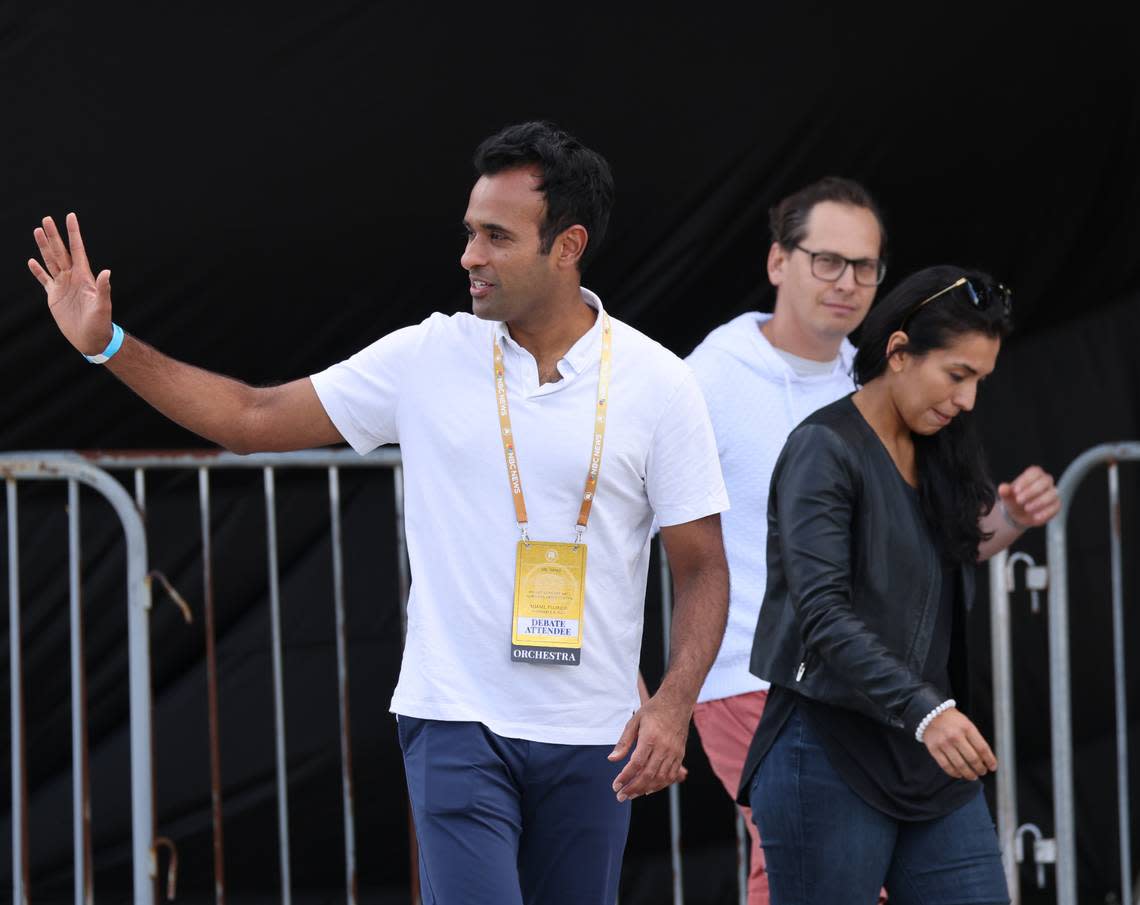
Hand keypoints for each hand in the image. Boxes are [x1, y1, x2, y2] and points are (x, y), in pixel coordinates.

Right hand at [28, 213, 114, 356]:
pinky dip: (37, 271)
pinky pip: (44, 279)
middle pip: (60, 251)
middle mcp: (72, 277)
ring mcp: (62, 285)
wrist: (91, 339)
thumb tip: (107, 272)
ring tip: (37, 231)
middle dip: (53, 235)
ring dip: (43, 247)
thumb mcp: (103, 305)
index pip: (77, 250)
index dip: (74, 233)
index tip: (71, 216)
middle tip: (46, 218)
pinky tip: (31, 261)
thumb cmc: (100, 323)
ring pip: (50, 261)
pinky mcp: (54, 296)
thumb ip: (103, 288)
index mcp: (84, 276)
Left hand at [607, 691, 690, 800]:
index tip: (616, 785)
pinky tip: (649, 789)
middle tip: (621, 796)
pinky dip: (660, 785)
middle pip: (648, 775)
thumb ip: (624, 742)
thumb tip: (612, 759)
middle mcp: (663, 747)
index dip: (625, 777)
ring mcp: (674, 753)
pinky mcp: (680, 755)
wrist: (676, 702)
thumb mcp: (634, 721)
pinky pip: (671, 775)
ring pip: (661, 778)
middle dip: (633, 788)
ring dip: (646, 789)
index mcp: (650, 738)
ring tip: (633, 794)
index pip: (636, 764)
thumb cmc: (653, 711)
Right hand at [922, 707, 996, 779]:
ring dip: (969, 774)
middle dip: (980, 769)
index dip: (990, 760)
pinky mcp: (934, 749)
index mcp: (966, 728)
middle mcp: (955, 736)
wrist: (929, 713)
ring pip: (960, 765)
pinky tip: (959, 774)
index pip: (982, 748)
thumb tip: (985, 758)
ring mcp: (944, 743)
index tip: (993, 767)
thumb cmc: (951, 720)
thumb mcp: (967, 723)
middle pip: (973, 759)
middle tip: (982, 771)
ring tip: (973, 776)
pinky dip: (954, 773)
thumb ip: (975, 739)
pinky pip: (946, 766)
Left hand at [997, 466, 1059, 528]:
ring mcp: (1053, 493)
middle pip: (1045, 481)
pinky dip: (1045, 513)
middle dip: (1032, 491)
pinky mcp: (1056, 505)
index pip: (1035, 472)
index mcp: (1034, 474)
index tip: (1015, 491)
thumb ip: (1005, 491)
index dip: (1026, 480)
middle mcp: (1046, 481)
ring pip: (1052, 494)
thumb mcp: (1007, 495)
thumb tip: (1002, 488)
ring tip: (1026, 509)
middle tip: (1019, 500)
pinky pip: (1055, 507)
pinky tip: (1035, 517)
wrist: (1019, 513)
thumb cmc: (1014, 499)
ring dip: (1039, 502)